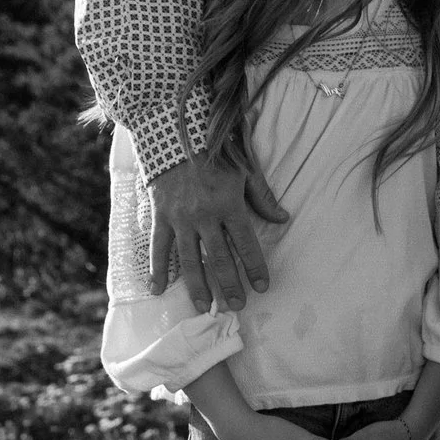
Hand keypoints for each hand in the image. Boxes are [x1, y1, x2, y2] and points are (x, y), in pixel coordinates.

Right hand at [147, 148, 285, 309]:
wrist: (173, 131)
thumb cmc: (215, 150)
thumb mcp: (244, 168)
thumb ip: (262, 196)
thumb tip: (283, 218)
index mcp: (229, 204)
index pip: (246, 244)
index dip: (256, 268)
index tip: (262, 287)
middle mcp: (205, 216)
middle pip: (219, 259)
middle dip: (230, 286)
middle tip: (237, 306)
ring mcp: (180, 218)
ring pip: (190, 260)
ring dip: (198, 287)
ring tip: (204, 308)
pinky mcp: (160, 216)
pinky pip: (158, 247)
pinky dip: (157, 270)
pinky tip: (157, 289)